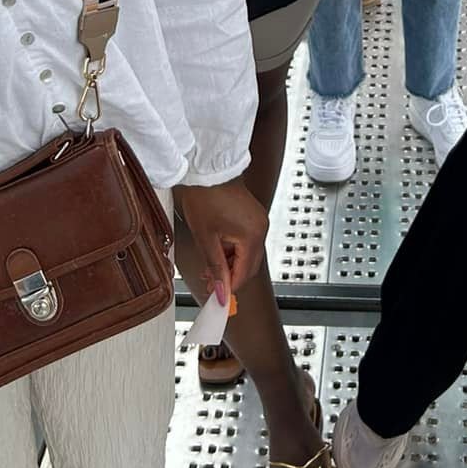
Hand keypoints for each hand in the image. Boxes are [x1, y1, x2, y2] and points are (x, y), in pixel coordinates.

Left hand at [174, 179, 268, 301]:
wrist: (207, 168)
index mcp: (253, 235)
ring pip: (247, 254)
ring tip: (209, 267)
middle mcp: (261, 229)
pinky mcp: (253, 216)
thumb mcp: (206, 237)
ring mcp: (258, 221)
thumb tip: (220, 291)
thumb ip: (214, 267)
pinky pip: (246, 241)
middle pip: (249, 266)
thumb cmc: (205, 195)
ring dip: (230, 264)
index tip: (218, 299)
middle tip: (210, 284)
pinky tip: (217, 251)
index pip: (244, 274)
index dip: (229, 288)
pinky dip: (233, 250)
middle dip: (230, 277)